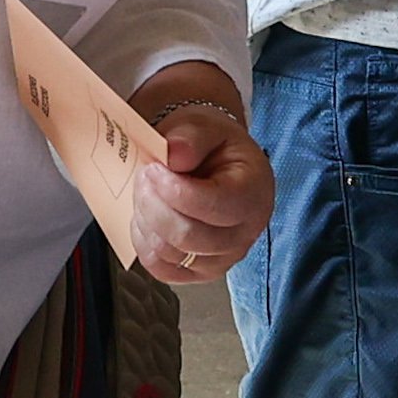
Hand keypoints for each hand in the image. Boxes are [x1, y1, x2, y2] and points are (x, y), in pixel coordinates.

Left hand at [126, 85, 271, 282]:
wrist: (213, 163)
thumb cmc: (213, 146)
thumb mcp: (205, 126)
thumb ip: (191, 136)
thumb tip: (174, 155)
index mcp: (254, 193)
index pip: (213, 206)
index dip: (175, 191)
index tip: (154, 169)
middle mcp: (245, 233)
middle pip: (188, 236)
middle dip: (153, 204)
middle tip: (143, 176)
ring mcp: (223, 258)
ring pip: (170, 253)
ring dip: (146, 220)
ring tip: (146, 192)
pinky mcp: (199, 272)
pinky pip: (161, 269)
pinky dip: (144, 243)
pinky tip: (146, 217)